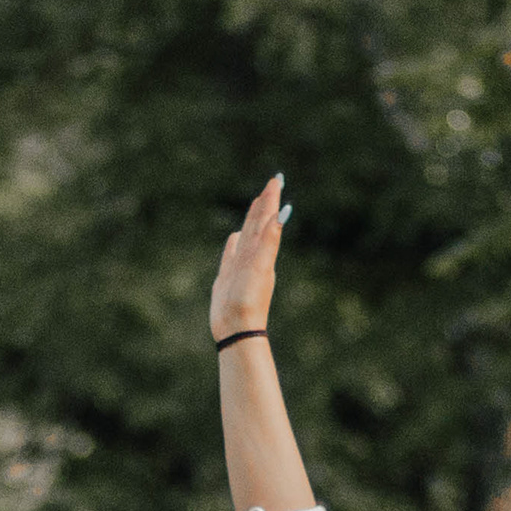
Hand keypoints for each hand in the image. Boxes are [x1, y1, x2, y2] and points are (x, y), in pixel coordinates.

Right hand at [209, 175, 284, 341]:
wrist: (237, 330)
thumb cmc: (248, 301)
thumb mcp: (260, 268)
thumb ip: (269, 241)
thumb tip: (281, 214)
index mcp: (262, 252)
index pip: (268, 219)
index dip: (271, 200)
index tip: (276, 180)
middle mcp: (253, 256)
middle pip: (259, 224)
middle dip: (265, 203)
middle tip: (272, 183)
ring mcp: (241, 266)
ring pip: (247, 236)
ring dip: (252, 220)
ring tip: (256, 205)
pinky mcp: (229, 277)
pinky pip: (232, 254)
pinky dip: (234, 244)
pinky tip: (234, 238)